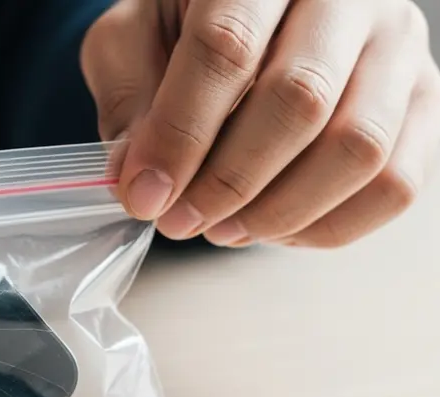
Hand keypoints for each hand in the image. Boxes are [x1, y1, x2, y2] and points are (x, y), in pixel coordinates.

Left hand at [81, 0, 439, 247]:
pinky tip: (272, 228)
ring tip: (221, 229)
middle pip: (300, 100)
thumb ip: (131, 104)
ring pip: (359, 148)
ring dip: (279, 210)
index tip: (146, 195)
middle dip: (229, 182)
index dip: (182, 133)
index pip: (227, 46)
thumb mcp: (131, 44)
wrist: (245, 16)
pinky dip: (328, 225)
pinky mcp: (422, 98)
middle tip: (179, 221)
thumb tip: (139, 183)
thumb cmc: (181, 28)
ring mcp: (396, 45)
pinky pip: (396, 182)